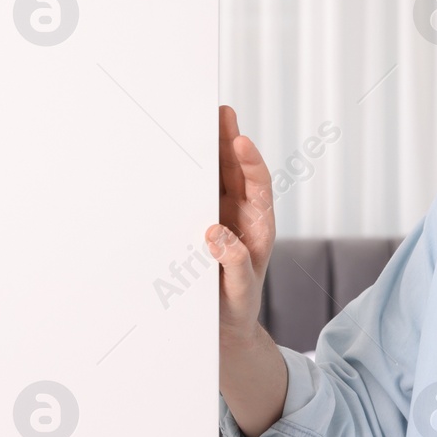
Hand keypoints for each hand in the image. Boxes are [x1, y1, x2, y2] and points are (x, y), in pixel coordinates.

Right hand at [209, 104, 274, 342]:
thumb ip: (234, 265)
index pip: (258, 187)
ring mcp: (220, 215)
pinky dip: (189, 172)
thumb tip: (216, 233)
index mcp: (259, 226)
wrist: (223, 325)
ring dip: (210, 149)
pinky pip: (195, 192)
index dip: (250, 163)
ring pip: (217, 176)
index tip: (240, 142)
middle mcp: (242, 214)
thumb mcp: (239, 290)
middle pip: (237, 170)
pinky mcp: (200, 221)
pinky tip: (177, 152)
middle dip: (229, 140)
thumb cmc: (236, 306)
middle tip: (220, 111)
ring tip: (203, 118)